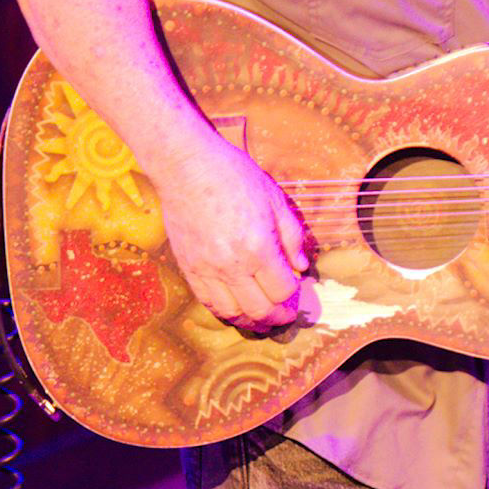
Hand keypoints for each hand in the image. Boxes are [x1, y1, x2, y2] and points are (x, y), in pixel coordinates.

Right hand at [152, 132, 308, 331]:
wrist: (187, 167)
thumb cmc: (233, 175)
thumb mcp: (274, 199)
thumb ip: (292, 236)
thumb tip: (301, 265)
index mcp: (258, 246)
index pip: (282, 289)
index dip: (294, 296)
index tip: (298, 292)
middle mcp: (232, 264)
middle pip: (259, 309)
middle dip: (277, 317)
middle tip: (285, 315)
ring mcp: (206, 269)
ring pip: (232, 313)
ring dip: (251, 321)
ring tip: (263, 318)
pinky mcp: (188, 268)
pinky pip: (208, 302)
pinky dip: (226, 311)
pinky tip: (237, 307)